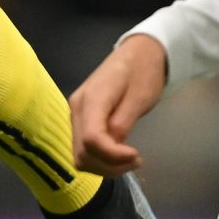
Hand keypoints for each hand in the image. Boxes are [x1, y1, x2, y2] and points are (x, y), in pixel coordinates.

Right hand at [69, 32, 167, 176]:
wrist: (139, 52)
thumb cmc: (143, 71)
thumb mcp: (139, 97)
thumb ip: (123, 123)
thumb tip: (114, 148)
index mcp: (92, 99)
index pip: (92, 140)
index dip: (113, 156)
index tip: (137, 155)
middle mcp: (76, 108)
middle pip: (82, 152)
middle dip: (109, 165)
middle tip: (136, 160)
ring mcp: (76, 114)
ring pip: (80, 155)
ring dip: (104, 166)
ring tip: (129, 160)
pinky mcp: (81, 119)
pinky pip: (84, 148)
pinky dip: (100, 159)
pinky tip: (119, 153)